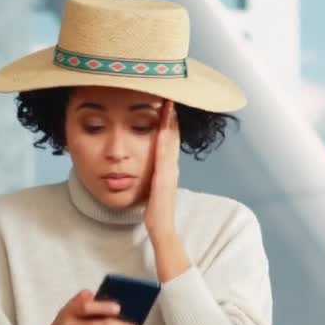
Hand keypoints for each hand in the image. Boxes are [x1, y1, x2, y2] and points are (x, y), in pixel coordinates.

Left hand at [144, 100, 179, 245]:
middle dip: (172, 117)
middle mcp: (172, 167)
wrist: (162, 228)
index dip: (170, 125)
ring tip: (168, 102)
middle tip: (170, 96)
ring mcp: (169, 170)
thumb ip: (155, 181)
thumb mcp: (155, 192)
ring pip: (171, 140)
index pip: (170, 142)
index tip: (167, 108)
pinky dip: (166, 136)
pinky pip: (165, 151)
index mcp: (169, 170)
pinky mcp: (164, 175)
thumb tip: (151, 175)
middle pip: (173, 136)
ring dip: (170, 121)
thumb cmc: (156, 214)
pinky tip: (163, 124)